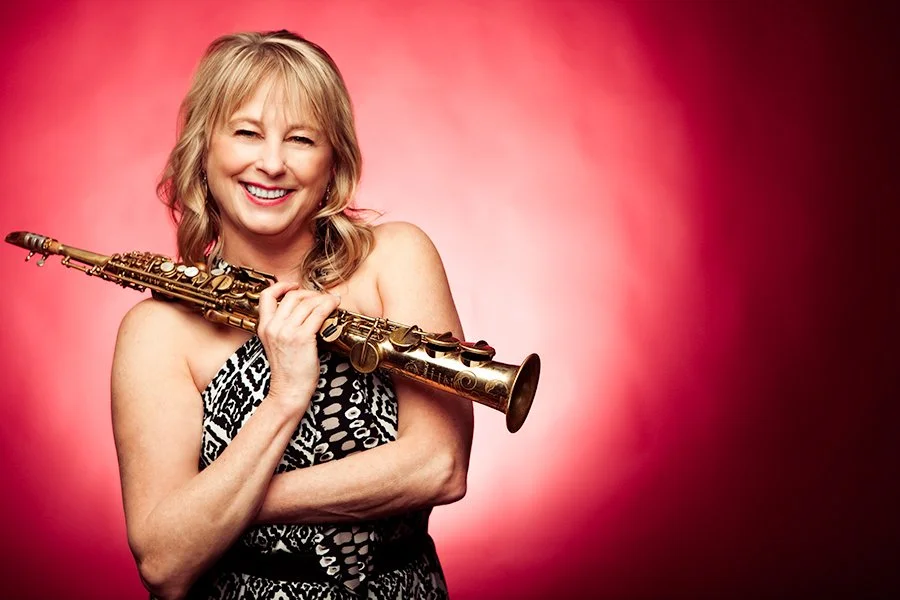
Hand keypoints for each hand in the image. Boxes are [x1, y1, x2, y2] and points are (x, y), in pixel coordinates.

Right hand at [256, 282, 340, 412]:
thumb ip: (282, 327)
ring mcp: (287, 331)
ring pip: (307, 302)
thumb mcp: (277, 344)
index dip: (281, 286)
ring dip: (322, 298)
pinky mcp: (302, 338)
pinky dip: (329, 305)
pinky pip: (318, 312)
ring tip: (331, 301)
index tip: (294, 286)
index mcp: (263, 327)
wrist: (289, 391)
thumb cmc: (288, 370)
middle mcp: (273, 326)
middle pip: (291, 296)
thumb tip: (302, 309)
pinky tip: (335, 305)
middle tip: (320, 298)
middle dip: (309, 293)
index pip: (266, 296)